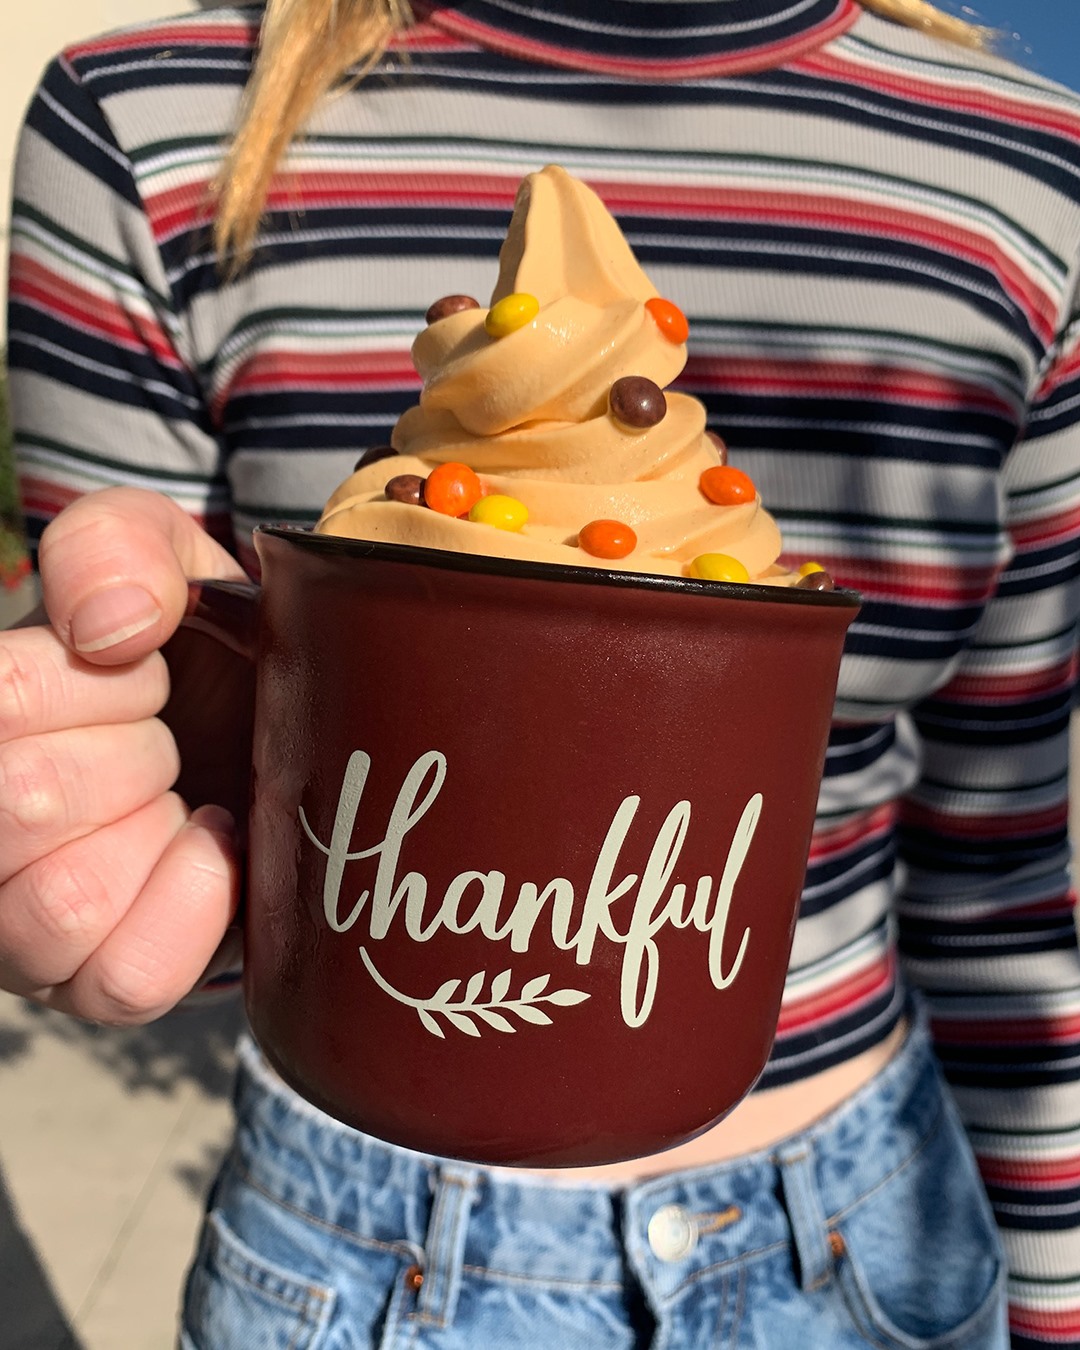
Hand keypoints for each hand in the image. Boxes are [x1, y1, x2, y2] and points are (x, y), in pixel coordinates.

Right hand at [0, 488, 247, 1022]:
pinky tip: (209, 848)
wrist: (262, 718)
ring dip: (151, 833)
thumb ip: (117, 545)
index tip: (146, 667)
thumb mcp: (164, 555)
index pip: (3, 701)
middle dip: (136, 753)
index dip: (107, 680)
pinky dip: (189, 906)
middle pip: (24, 804)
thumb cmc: (197, 643)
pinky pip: (123, 977)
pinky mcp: (86, 983)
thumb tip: (109, 626)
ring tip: (177, 797)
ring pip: (59, 904)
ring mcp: (13, 920)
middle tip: (163, 737)